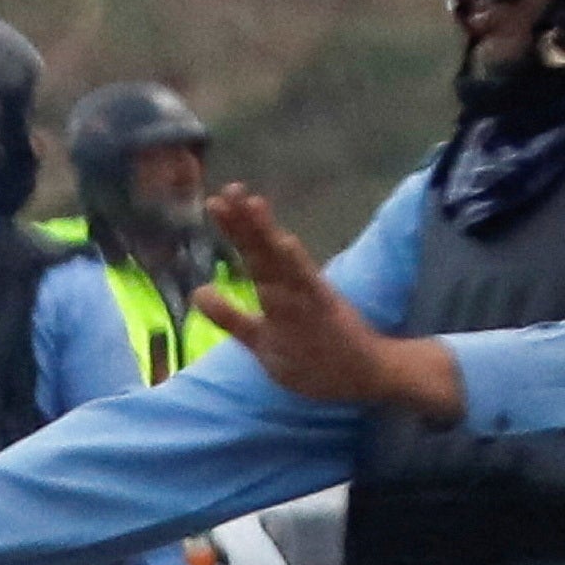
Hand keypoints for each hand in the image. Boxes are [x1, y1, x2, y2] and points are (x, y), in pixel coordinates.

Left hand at [197, 184, 461, 419]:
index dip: (236, 228)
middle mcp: (293, 287)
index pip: (254, 253)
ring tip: (251, 204)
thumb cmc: (312, 354)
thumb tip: (198, 295)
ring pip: (281, 262)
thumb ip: (230, 317)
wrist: (366, 374)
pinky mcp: (324, 311)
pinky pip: (307, 288)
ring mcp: (307, 297)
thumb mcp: (260, 339)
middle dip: (245, 222)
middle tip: (228, 190)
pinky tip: (286, 242)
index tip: (218, 200)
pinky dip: (295, 264)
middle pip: (263, 250)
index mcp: (280, 288)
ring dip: (265, 234)